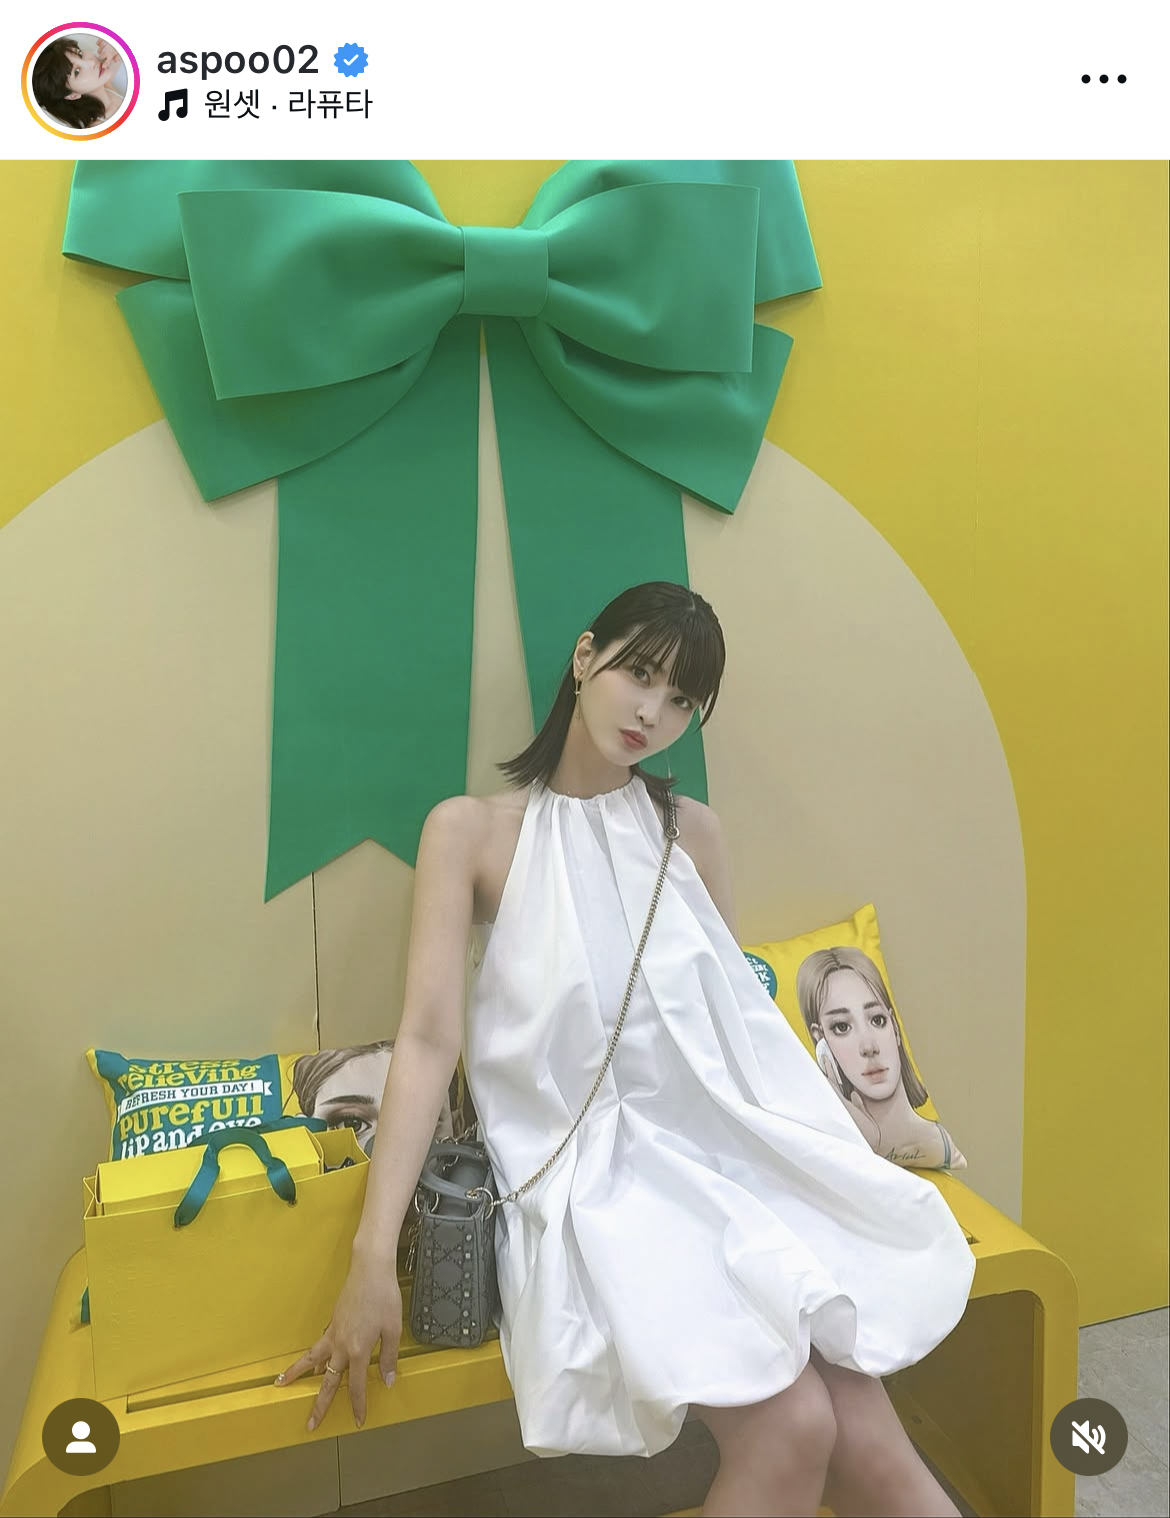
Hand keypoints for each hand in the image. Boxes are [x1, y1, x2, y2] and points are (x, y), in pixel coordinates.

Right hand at [96, 39, 120, 71]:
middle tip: (103, 56)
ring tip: (103, 50)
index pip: (107, 62)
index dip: (105, 64)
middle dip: (102, 57)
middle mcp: (106, 51)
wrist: (118, 36)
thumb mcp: (121, 52)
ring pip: (99, 50)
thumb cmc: (120, 44)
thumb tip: (115, 60)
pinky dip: (99, 44)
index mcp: (111, 55)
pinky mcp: (101, 40)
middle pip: (101, 56)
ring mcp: (103, 45)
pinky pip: (98, 43)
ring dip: (100, 51)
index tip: (103, 66)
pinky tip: (101, 44)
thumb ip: (118, 57)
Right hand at [274, 1256, 401, 1431]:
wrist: (370, 1268)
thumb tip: (387, 1380)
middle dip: (319, 1405)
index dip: (357, 1405)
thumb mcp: (393, 1328)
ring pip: (312, 1359)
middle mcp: (341, 1345)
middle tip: (309, 1424)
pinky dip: (311, 1357)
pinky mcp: (332, 1322)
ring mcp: (334, 1332)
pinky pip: (318, 1345)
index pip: (356, 1386)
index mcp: (358, 1350)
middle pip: (327, 1381)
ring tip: (281, 1384)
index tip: (357, 1420)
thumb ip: (388, 1357)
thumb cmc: (384, 1296)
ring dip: (297, 1374)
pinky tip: (312, 1363)